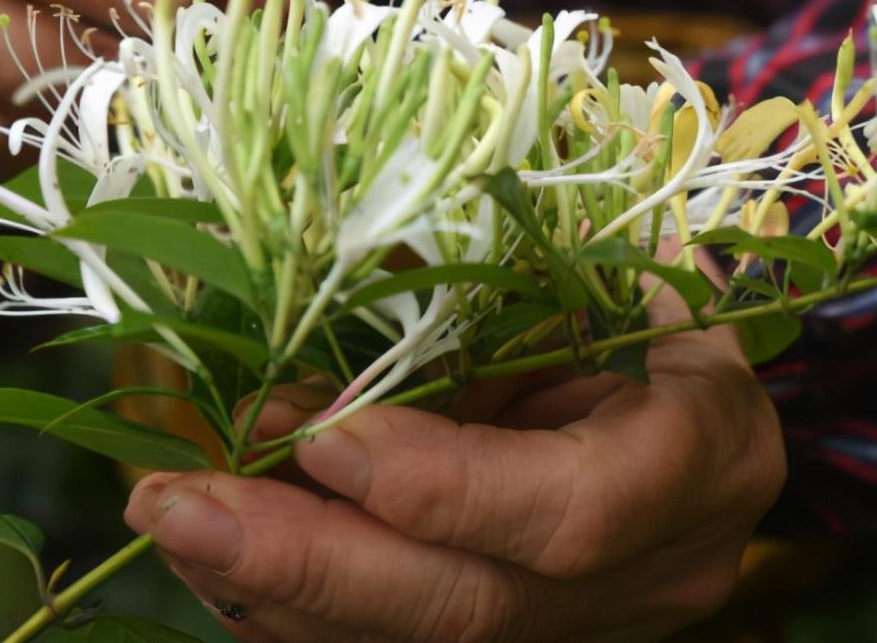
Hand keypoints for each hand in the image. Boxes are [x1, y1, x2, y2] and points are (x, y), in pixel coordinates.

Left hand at [124, 274, 785, 642]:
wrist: (702, 401)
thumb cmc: (654, 303)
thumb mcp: (605, 271)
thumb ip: (499, 295)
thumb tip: (341, 295)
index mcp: (702, 456)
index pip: (574, 513)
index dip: (443, 488)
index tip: (321, 439)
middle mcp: (654, 568)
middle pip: (475, 608)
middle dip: (312, 562)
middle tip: (179, 503)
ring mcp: (592, 619)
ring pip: (426, 642)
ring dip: (278, 587)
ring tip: (174, 517)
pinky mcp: (532, 632)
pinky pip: (401, 640)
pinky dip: (300, 602)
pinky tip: (217, 555)